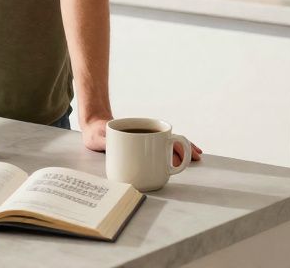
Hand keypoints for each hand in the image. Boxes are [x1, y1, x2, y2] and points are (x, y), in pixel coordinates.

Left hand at [81, 118, 203, 165]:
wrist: (94, 127)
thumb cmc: (95, 132)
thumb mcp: (98, 136)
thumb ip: (103, 141)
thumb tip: (109, 144)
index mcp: (138, 131)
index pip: (161, 136)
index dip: (174, 145)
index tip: (182, 154)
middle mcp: (144, 135)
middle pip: (168, 141)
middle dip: (183, 148)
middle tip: (196, 158)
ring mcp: (145, 141)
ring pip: (168, 145)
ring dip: (182, 152)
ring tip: (195, 159)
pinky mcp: (142, 148)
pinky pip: (160, 150)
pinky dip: (173, 154)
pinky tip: (180, 162)